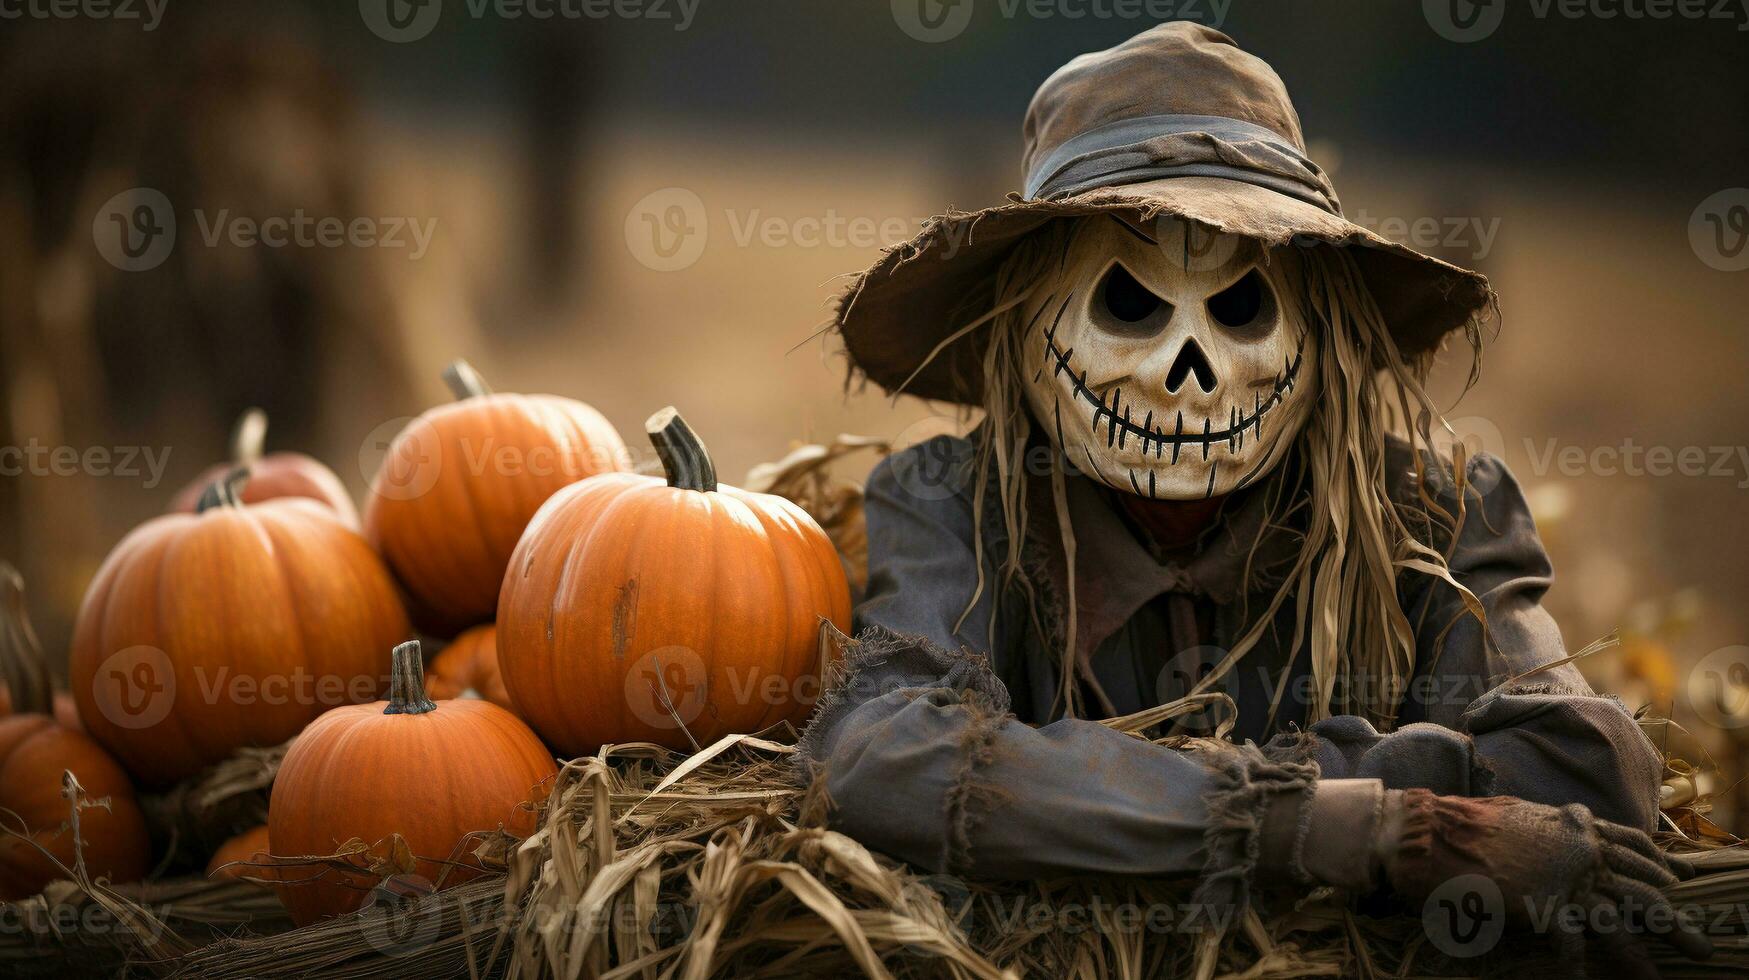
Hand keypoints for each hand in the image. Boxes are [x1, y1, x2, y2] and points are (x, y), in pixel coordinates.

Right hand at [1383, 790, 1710, 971]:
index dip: (1656, 864)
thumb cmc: (1462, 821)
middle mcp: (1582, 850)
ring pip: (1623, 921)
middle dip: (1671, 919)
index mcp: (1574, 825)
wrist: (1430, 830)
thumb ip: (1544, 826)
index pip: (1630, 844)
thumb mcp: (1515, 815)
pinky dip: (1575, 968)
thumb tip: (1552, 828)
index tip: (1676, 879)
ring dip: (1644, 956)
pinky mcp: (1545, 905)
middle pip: (1642, 889)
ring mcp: (1567, 878)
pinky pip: (1572, 944)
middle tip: (1697, 946)